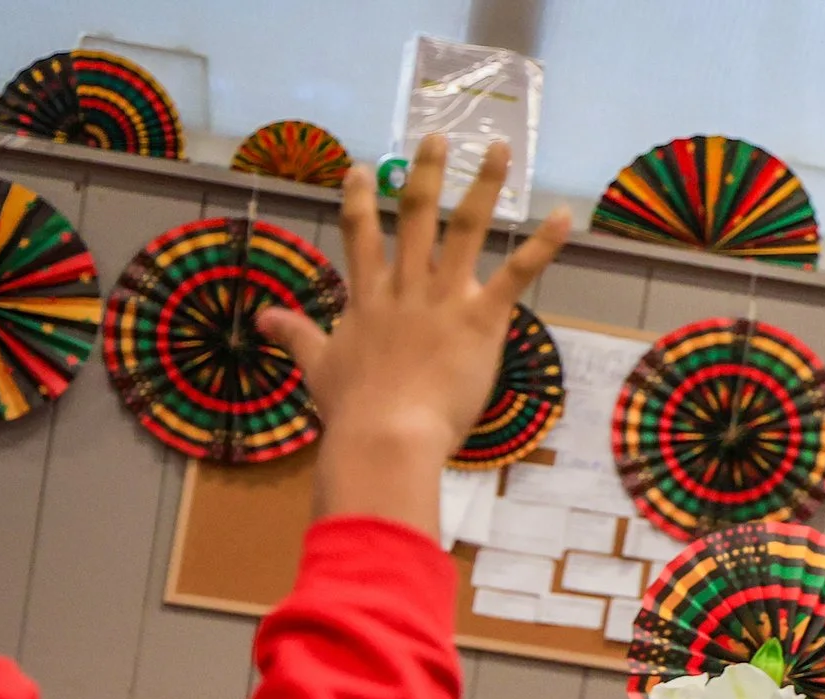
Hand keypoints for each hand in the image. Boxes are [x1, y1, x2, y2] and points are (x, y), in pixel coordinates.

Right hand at [258, 133, 570, 538]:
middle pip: (415, 217)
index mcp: (369, 298)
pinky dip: (542, 245)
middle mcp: (406, 287)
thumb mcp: (318, 367)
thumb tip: (261, 318)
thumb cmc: (353, 410)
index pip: (361, 237)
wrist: (386, 434)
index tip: (361, 169)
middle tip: (436, 137)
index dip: (360, 200)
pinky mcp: (481, 319)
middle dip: (426, 174)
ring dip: (483, 186)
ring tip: (498, 148)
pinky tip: (564, 218)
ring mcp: (444, 299)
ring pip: (464, 229)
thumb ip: (296, 335)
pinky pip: (517, 274)